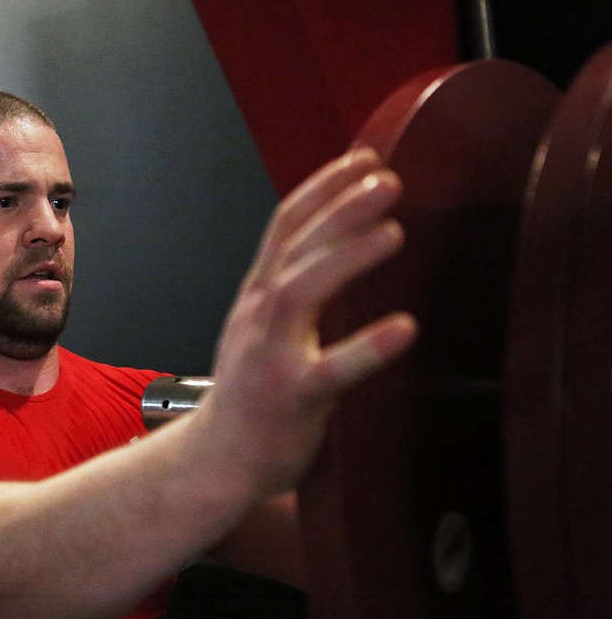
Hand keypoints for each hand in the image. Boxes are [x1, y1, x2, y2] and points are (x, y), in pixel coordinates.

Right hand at [202, 148, 416, 494]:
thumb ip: (292, 284)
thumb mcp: (262, 326)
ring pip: (300, 293)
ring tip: (394, 231)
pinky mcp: (290, 399)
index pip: (284, 225)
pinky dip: (366, 347)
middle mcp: (258, 316)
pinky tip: (404, 328)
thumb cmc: (250, 393)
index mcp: (257, 295)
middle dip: (340, 208)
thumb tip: (335, 240)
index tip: (363, 158)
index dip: (322, 186)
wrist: (215, 460)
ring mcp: (269, 356)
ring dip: (346, 257)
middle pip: (295, 248)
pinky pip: (329, 372)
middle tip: (387, 180)